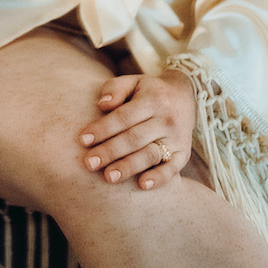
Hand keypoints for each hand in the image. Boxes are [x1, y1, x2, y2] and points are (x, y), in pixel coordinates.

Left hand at [78, 69, 195, 189]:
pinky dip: (159, 178)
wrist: (185, 96)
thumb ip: (115, 89)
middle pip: (134, 138)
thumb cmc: (148, 91)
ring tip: (109, 177)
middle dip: (110, 151)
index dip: (103, 129)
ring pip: (151, 154)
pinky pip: (173, 168)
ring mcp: (177, 138)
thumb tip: (102, 105)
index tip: (82, 140)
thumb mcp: (132, 81)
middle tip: (89, 163)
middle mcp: (166, 120)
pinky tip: (142, 185)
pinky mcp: (184, 153)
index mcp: (152, 100)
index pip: (124, 117)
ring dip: (129, 167)